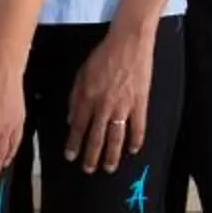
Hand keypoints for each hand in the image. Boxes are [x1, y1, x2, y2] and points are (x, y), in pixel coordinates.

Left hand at [64, 22, 153, 173]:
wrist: (128, 43)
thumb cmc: (103, 56)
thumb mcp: (81, 74)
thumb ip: (75, 98)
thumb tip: (71, 119)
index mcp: (87, 98)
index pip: (78, 127)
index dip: (74, 143)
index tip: (70, 156)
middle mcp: (104, 106)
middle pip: (96, 137)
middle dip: (91, 155)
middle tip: (88, 169)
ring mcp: (123, 106)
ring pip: (116, 137)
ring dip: (111, 155)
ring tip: (108, 168)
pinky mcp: (140, 103)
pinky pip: (139, 126)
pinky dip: (137, 140)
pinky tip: (134, 150)